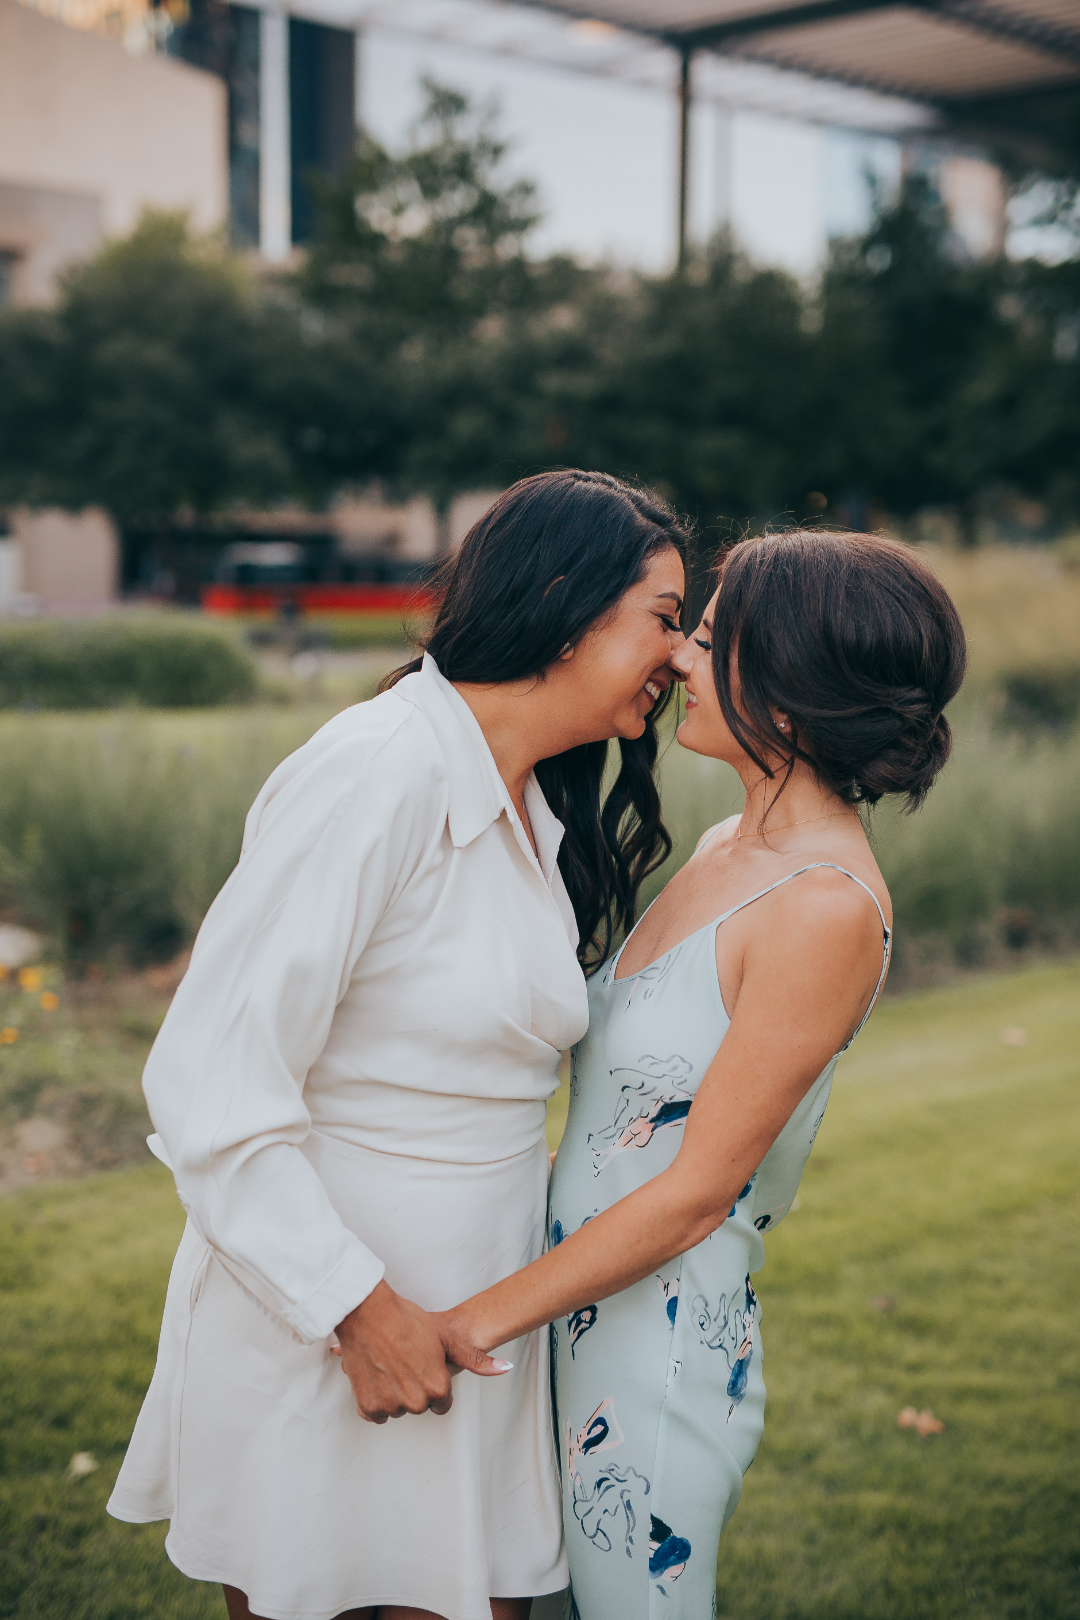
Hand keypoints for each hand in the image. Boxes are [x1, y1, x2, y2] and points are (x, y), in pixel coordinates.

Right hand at [334, 1282, 511, 1423]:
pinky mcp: (368, 1406)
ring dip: (395, 1394)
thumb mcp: (447, 1337)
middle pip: (420, 1406)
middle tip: (407, 1361)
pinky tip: (378, 1375)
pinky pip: (376, 1414)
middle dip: (416, 1389)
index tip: (425, 1367)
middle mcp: (416, 1402)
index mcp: (438, 1388)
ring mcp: (391, 1406)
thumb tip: (505, 1368)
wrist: (368, 1313)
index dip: (435, 1384)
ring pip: (398, 1409)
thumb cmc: (407, 1321)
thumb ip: (476, 1359)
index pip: (442, 1403)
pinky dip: (376, 1399)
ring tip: (390, 1364)